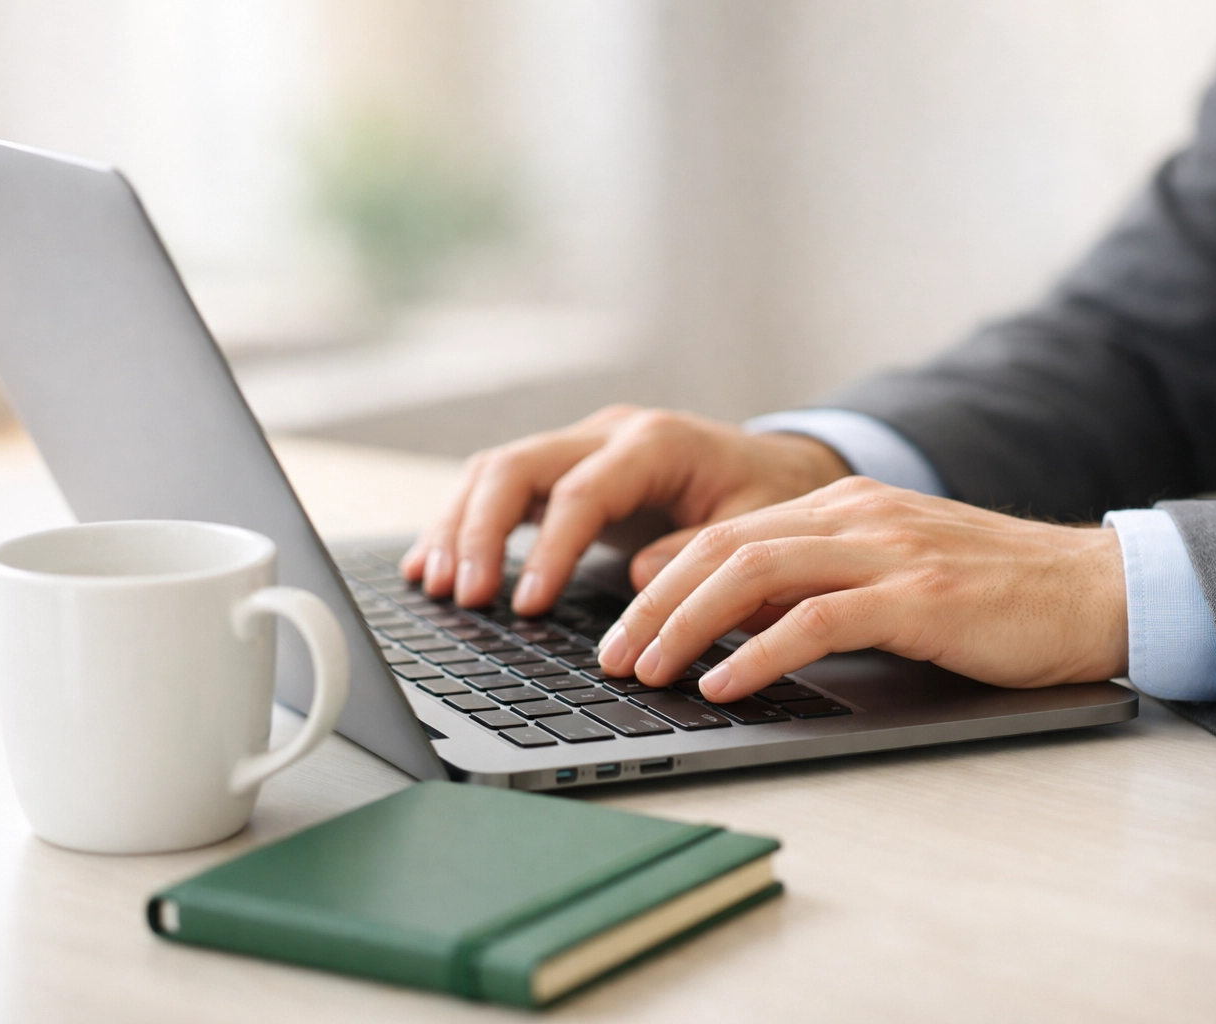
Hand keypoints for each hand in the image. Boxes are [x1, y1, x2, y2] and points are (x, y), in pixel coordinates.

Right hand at [399, 405, 851, 612]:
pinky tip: (435, 566)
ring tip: (435, 584)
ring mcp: (582, 447)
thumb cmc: (769, 498)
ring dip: (460, 527)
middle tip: (464, 595)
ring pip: (497, 471)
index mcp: (656, 442)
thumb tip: (638, 578)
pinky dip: (466, 525)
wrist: (780, 467)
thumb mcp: (757, 528)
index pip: (581, 492)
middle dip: (480, 531)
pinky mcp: (567, 470)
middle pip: (517, 465)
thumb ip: (699, 551)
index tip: (526, 604)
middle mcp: (608, 433)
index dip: (548, 550)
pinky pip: (502, 488)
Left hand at [596, 476, 1128, 700]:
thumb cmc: (991, 594)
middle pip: (723, 549)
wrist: (1095, 588)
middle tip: (611, 656)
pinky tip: (724, 684)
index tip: (620, 627)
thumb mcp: (889, 573)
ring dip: (688, 625)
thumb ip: (813, 581)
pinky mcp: (920, 595)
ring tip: (647, 671)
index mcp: (843, 506)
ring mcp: (887, 549)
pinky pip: (817, 620)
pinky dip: (760, 652)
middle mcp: (856, 515)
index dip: (662, 580)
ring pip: (756, 573)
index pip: (725, 534)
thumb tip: (725, 616)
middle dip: (654, 606)